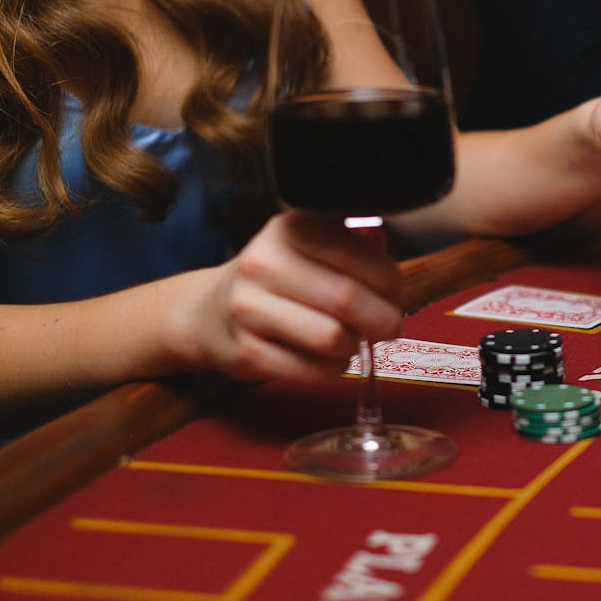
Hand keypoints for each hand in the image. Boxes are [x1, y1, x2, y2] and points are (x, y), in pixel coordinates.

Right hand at [170, 212, 402, 382]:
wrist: (207, 312)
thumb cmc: (276, 278)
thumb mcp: (307, 245)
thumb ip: (351, 241)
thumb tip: (382, 244)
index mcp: (288, 229)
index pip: (356, 252)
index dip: (389, 279)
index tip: (393, 292)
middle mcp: (264, 264)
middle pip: (346, 298)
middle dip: (383, 318)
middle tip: (389, 325)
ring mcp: (249, 309)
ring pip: (332, 338)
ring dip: (356, 345)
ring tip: (353, 340)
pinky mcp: (245, 352)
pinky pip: (313, 370)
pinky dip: (333, 369)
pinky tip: (329, 359)